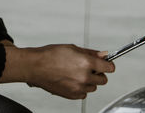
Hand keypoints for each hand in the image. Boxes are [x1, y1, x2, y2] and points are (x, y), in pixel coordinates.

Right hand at [0, 44, 114, 99]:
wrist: (35, 67)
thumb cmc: (49, 55)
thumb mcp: (72, 48)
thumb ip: (90, 53)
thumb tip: (103, 54)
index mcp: (86, 63)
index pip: (109, 67)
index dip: (108, 64)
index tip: (105, 64)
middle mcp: (84, 77)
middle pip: (103, 79)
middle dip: (97, 73)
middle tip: (87, 67)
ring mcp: (79, 87)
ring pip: (93, 87)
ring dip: (88, 81)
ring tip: (74, 72)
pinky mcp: (73, 95)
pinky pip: (84, 93)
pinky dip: (80, 88)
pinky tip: (71, 79)